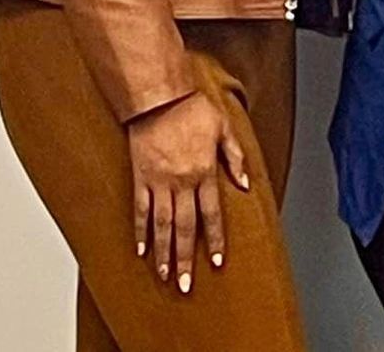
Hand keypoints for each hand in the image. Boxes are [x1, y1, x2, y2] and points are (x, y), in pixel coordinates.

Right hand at [127, 92, 248, 294]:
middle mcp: (181, 182)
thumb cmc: (193, 109)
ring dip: (164, 252)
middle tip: (185, 285)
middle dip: (186, 258)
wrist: (159, 97)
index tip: (217, 262)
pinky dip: (140, 231)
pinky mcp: (140, 179)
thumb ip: (235, 157)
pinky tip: (141, 250)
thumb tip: (244, 184)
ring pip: (162, 226)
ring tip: (164, 276)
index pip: (212, 214)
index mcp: (204, 172)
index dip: (215, 239)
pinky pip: (140, 211)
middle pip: (185, 228)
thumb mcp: (224, 128)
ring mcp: (158, 183)